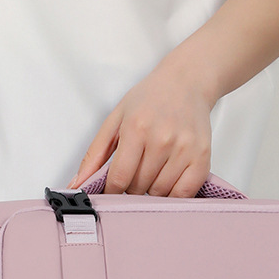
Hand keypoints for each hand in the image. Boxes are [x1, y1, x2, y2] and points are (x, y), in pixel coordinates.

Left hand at [69, 59, 214, 196]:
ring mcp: (184, 150)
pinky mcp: (202, 158)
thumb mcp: (115, 119)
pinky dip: (171, 195)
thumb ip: (94, 154)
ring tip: (151, 172)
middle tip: (133, 173)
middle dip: (130, 187)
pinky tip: (167, 181)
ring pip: (159, 193)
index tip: (111, 192)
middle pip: (138, 187)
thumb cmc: (150, 99)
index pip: (119, 178)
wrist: (187, 83)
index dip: (111, 192)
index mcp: (136, 128)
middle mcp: (162, 139)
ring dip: (150, 191)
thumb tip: (77, 183)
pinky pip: (183, 194)